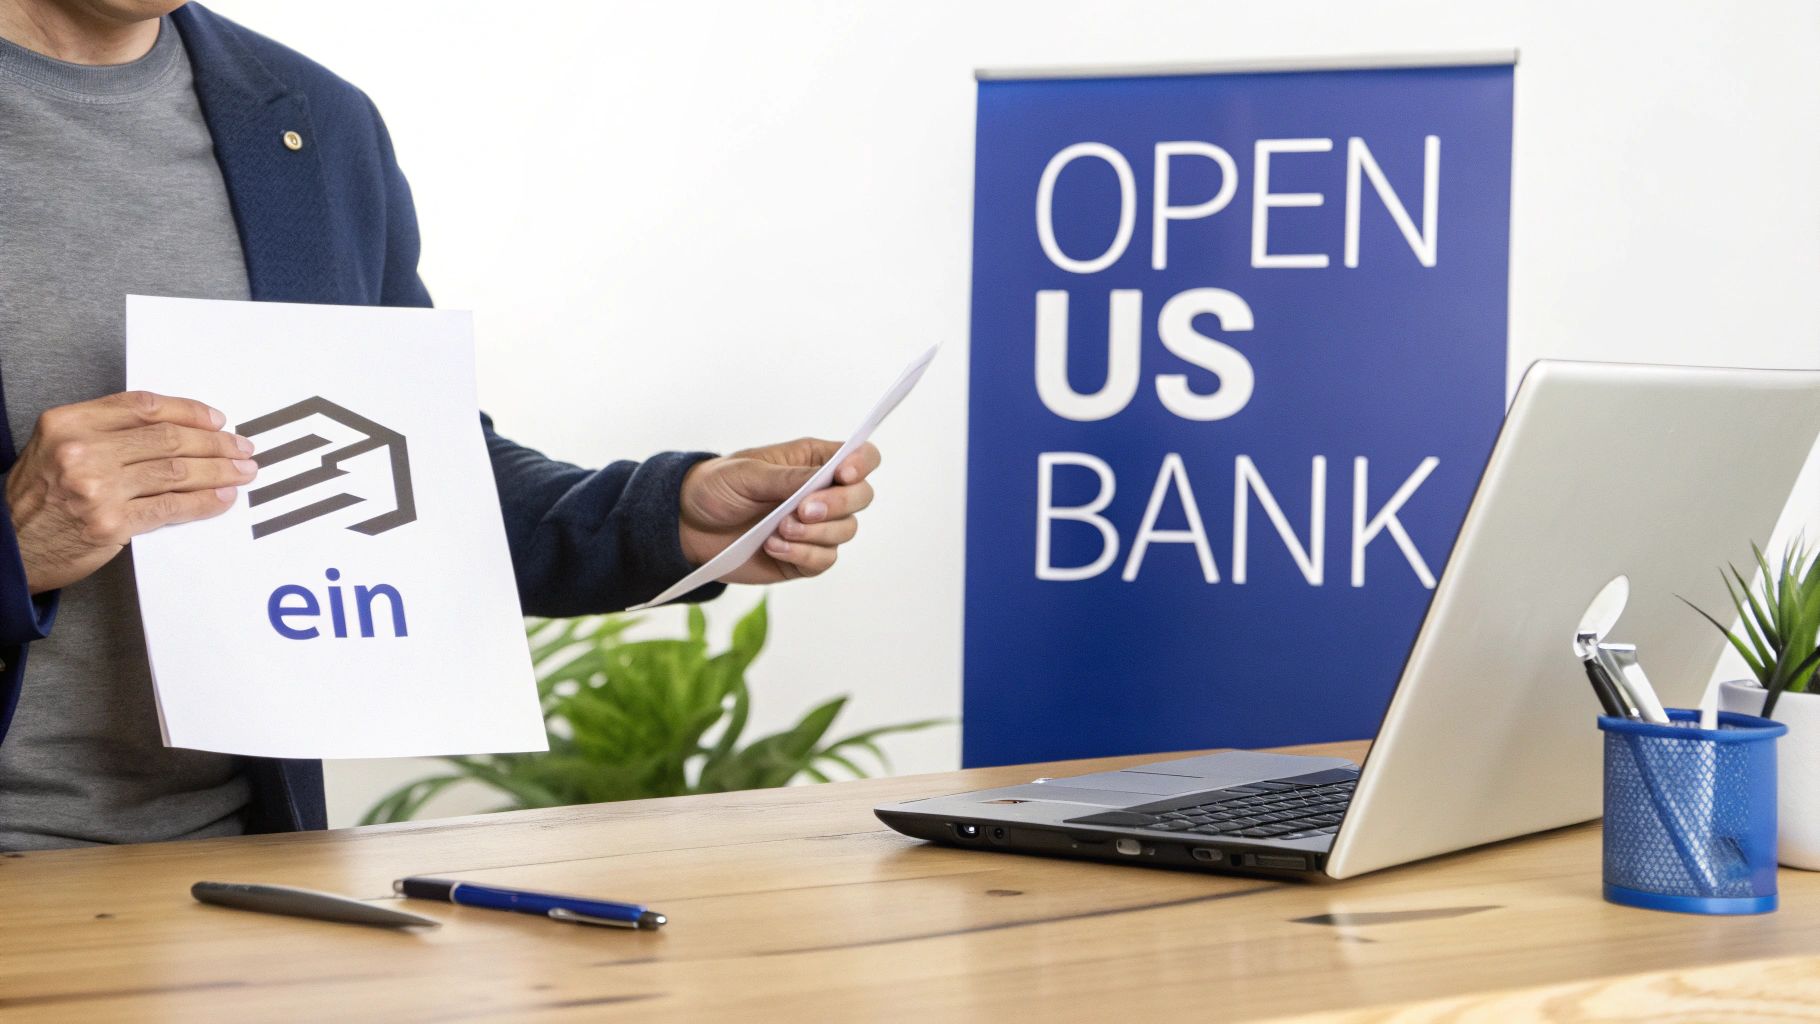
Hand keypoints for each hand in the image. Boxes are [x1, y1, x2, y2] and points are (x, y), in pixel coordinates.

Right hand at [5, 391, 257, 593]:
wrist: (11, 546)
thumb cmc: (39, 496)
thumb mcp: (58, 446)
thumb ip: (106, 430)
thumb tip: (177, 427)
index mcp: (69, 423)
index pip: (144, 407)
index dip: (189, 411)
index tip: (216, 419)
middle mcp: (81, 451)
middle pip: (168, 438)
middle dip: (215, 443)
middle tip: (241, 447)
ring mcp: (97, 488)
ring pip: (176, 471)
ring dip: (219, 471)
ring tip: (242, 471)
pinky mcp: (112, 523)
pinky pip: (172, 506)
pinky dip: (205, 501)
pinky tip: (223, 497)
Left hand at [678, 437, 879, 582]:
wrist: (687, 527)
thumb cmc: (716, 488)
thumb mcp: (748, 474)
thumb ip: (789, 478)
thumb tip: (826, 479)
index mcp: (813, 462)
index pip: (861, 457)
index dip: (861, 464)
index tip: (842, 475)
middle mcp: (822, 493)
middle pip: (861, 496)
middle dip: (837, 505)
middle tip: (801, 510)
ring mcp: (816, 527)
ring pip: (846, 531)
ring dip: (815, 533)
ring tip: (778, 531)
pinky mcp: (804, 556)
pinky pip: (824, 559)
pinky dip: (802, 554)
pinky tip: (773, 546)